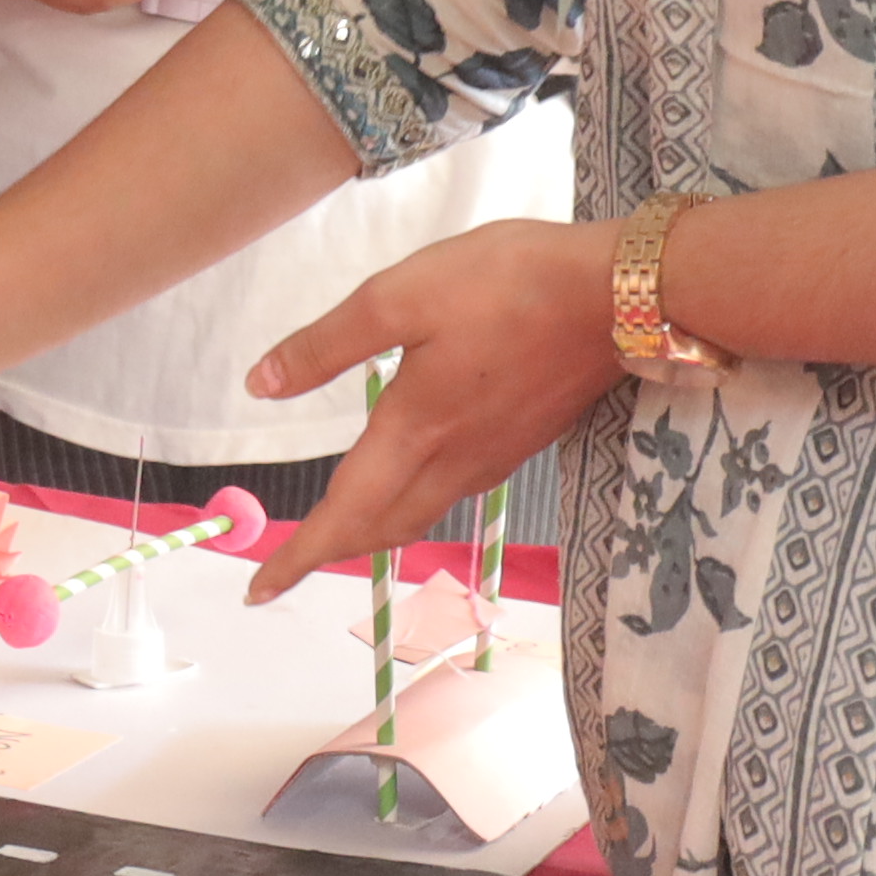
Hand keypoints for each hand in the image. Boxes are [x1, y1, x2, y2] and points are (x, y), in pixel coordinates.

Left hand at [235, 218, 618, 602]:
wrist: (618, 298)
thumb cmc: (504, 284)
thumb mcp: (398, 296)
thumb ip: (325, 346)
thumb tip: (259, 385)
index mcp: (413, 432)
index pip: (344, 515)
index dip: (298, 557)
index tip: (258, 591)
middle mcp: (453, 461)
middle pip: (383, 528)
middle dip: (333, 547)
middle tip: (292, 558)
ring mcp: (494, 456)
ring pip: (420, 514)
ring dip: (374, 528)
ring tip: (340, 521)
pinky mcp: (522, 440)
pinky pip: (454, 491)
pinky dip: (413, 501)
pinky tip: (410, 472)